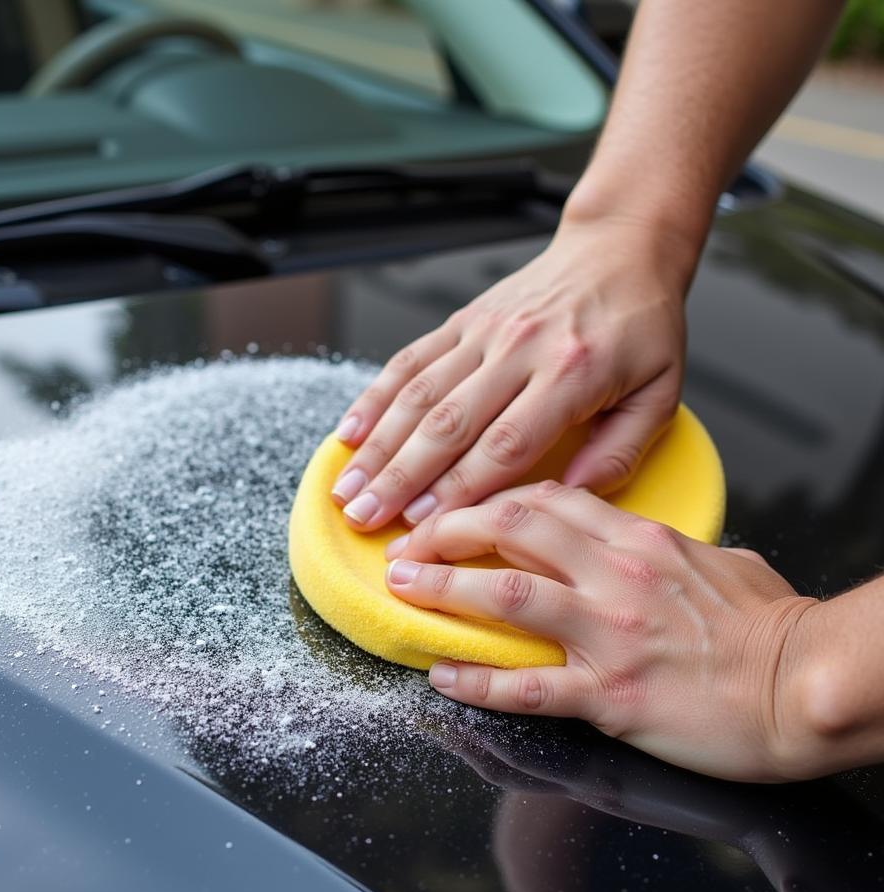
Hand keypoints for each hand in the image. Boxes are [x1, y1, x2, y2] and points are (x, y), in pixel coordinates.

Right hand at [330, 216, 690, 530]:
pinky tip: (349, 433)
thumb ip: (619, 451)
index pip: (506, 443)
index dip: (460, 488)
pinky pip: (410, 360)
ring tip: (347, 489)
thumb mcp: (660, 393)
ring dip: (378, 446)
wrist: (619, 249)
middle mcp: (519, 349)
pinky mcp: (463, 320)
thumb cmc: (641, 327)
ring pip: (419, 394)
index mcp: (572, 374)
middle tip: (367, 518)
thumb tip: (568, 496)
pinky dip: (375, 398)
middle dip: (401, 477)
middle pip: (449, 423)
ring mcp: (484, 331)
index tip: (425, 525)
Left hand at [384, 481, 822, 781]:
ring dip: (443, 589)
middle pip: (511, 529)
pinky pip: (527, 686)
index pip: (544, 498)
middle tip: (408, 544)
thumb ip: (672, 549)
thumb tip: (653, 545)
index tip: (451, 509)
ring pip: (505, 595)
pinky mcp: (610, 695)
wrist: (804, 686)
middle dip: (447, 531)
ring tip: (402, 590)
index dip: (485, 500)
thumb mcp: (723, 562)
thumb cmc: (771, 627)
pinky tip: (442, 675)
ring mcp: (609, 634)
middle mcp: (615, 575)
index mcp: (639, 539)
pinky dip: (476, 680)